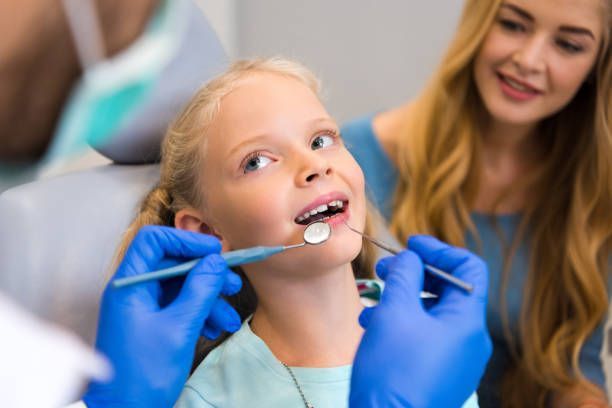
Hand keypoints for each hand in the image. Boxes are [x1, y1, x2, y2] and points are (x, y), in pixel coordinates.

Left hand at [83, 226, 241, 407]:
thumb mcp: (179, 328)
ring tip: (230, 316)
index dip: (185, 240)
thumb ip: (199, 290)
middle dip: (206, 274)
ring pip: (181, 288)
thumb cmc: (144, 373)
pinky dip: (201, 314)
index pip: (154, 241)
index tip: (214, 252)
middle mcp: (135, 290)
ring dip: (209, 299)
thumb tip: (215, 261)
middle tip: (233, 283)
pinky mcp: (153, 324)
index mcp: (129, 284)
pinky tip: (216, 328)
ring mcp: (144, 308)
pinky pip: (180, 307)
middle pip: (173, 264)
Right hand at [350, 235, 491, 407]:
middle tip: (385, 267)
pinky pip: (426, 336)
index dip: (440, 249)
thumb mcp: (395, 311)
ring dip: (402, 298)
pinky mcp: (439, 374)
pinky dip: (403, 323)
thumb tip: (410, 258)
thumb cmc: (393, 370)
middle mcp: (469, 340)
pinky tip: (374, 326)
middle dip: (414, 273)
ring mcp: (455, 360)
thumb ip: (404, 275)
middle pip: (448, 289)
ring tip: (373, 301)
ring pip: (432, 313)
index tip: (411, 244)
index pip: (469, 268)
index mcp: (467, 321)